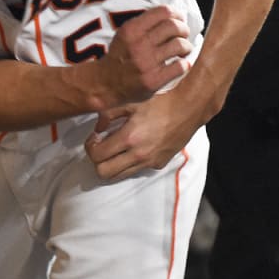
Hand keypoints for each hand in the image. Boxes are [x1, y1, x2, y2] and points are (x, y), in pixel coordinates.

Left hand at [84, 91, 199, 179]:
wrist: (188, 109)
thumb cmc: (160, 102)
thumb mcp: (130, 102)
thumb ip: (107, 115)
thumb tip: (97, 128)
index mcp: (129, 138)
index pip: (97, 156)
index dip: (90, 147)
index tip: (94, 138)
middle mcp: (139, 155)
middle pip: (104, 173)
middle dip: (97, 161)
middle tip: (101, 147)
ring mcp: (149, 162)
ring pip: (119, 176)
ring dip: (111, 165)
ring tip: (114, 148)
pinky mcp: (158, 164)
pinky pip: (135, 170)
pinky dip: (128, 164)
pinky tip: (132, 148)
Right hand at [94, 5, 191, 107]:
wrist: (105, 84)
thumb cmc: (119, 58)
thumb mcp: (124, 35)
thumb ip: (144, 25)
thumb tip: (173, 17)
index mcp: (131, 30)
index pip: (163, 11)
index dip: (177, 14)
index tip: (180, 20)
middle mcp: (138, 44)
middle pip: (174, 26)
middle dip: (184, 30)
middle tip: (183, 36)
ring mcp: (145, 63)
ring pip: (180, 45)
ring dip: (186, 47)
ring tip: (183, 51)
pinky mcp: (152, 80)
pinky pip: (179, 67)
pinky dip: (184, 64)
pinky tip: (179, 65)